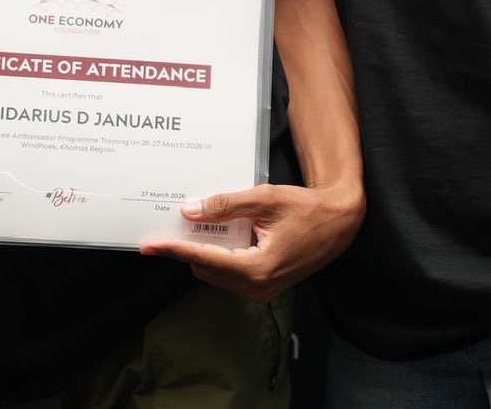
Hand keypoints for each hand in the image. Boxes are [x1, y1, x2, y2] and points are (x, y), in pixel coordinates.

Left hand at [139, 180, 364, 302]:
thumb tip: (191, 211)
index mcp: (257, 268)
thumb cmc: (307, 209)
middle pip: (206, 269)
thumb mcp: (265, 200)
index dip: (175, 249)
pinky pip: (231, 274)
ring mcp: (262, 291)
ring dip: (205, 252)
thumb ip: (226, 206)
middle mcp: (257, 287)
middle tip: (174, 223)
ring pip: (217, 273)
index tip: (150, 245)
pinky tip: (221, 234)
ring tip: (199, 224)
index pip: (204, 259)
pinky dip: (220, 255)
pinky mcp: (265, 287)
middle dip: (188, 248)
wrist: (340, 223)